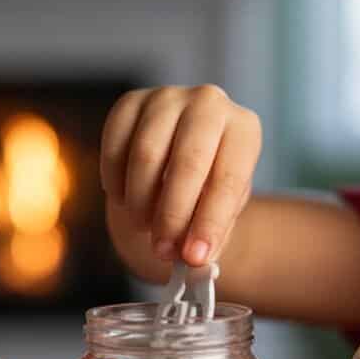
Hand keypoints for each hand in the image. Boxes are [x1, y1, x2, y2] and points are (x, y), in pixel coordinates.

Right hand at [100, 85, 260, 269]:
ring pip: (145, 156)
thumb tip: (194, 261)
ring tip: (145, 227)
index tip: (195, 257)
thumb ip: (211, 233)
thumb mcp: (220, 210)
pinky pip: (115, 147)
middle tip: (163, 250)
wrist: (179, 154)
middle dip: (173, 215)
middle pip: (187, 162)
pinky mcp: (130, 102)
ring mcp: (167, 97)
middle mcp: (209, 102)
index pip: (228, 178)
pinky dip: (116, 183)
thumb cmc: (206, 185)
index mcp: (244, 128)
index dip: (209, 222)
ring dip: (141, 203)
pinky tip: (126, 201)